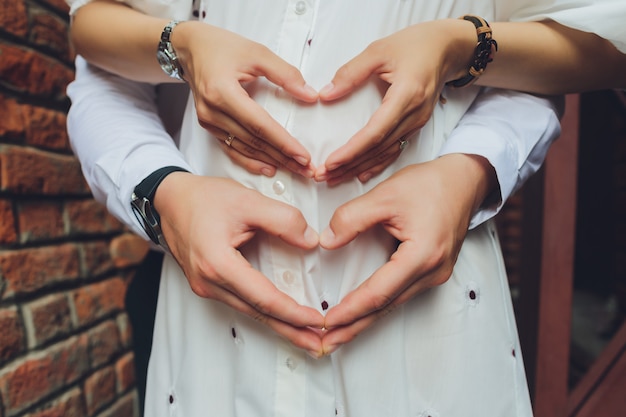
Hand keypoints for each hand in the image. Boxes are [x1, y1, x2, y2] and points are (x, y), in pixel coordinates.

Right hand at [154, 172, 325, 356]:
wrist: (170, 199)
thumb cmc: (203, 198)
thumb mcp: (248, 201)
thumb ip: (283, 219)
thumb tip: (310, 241)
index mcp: (218, 264)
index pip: (264, 298)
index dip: (293, 312)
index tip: (317, 320)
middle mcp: (209, 282)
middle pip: (258, 314)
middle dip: (291, 330)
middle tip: (319, 344)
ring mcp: (206, 286)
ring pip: (250, 312)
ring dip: (279, 325)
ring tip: (305, 336)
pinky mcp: (208, 284)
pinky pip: (241, 303)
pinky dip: (264, 312)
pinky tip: (279, 317)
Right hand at [172, 21, 318, 177]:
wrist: (192, 48)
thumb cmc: (223, 47)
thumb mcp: (257, 52)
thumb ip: (285, 74)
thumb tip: (310, 95)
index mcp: (222, 92)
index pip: (259, 124)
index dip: (283, 143)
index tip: (303, 156)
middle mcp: (212, 111)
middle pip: (253, 141)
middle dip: (283, 157)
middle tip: (306, 170)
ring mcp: (208, 121)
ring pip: (244, 148)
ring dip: (271, 161)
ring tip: (294, 170)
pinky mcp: (208, 126)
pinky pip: (231, 149)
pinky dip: (250, 161)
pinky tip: (268, 168)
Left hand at [315, 19, 475, 184]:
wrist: (446, 48)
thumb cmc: (415, 45)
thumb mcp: (378, 51)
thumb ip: (351, 73)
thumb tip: (325, 95)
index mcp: (406, 96)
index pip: (375, 132)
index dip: (352, 150)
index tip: (331, 162)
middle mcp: (414, 115)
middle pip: (378, 148)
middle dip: (349, 165)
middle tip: (323, 176)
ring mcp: (417, 122)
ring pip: (385, 153)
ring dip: (359, 168)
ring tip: (334, 178)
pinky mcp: (415, 125)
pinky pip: (394, 149)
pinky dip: (376, 164)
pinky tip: (361, 175)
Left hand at [318, 154, 495, 353]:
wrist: (463, 180)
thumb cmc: (430, 185)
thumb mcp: (385, 195)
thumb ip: (352, 218)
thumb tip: (326, 242)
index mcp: (423, 255)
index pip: (379, 292)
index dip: (350, 309)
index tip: (325, 321)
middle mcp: (432, 272)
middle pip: (385, 307)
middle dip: (353, 326)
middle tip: (324, 343)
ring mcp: (435, 274)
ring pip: (393, 304)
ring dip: (364, 319)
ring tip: (337, 334)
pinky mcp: (432, 271)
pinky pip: (400, 294)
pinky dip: (378, 305)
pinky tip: (362, 312)